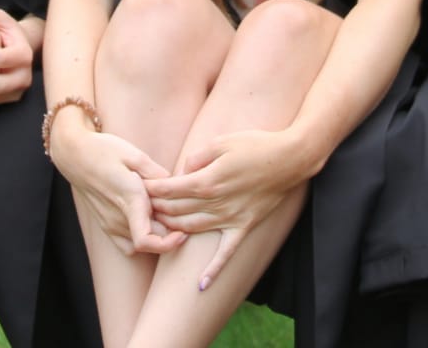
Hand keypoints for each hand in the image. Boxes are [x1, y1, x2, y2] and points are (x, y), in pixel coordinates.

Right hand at [48, 123, 186, 256]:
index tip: (183, 232)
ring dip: (157, 234)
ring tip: (163, 212)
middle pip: (152, 241)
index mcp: (129, 199)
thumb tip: (176, 187)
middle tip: (178, 211)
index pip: (146, 240)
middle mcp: (119, 218)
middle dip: (170, 231)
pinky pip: (128, 246)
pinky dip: (142, 240)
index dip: (169, 243)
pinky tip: (148, 223)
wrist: (74, 156)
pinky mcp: (106, 226)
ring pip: (142, 244)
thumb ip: (158, 174)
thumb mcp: (135, 154)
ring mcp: (110, 225)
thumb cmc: (104, 151)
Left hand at [145, 129, 307, 289]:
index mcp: (208, 180)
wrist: (290, 160)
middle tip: (140, 208)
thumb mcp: (222, 141)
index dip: (151, 189)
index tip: (137, 187)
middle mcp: (216, 203)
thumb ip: (198, 157)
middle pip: (176, 211)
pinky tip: (200, 285)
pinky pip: (226, 253)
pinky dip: (213, 270)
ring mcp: (230, 218)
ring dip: (171, 230)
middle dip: (155, 209)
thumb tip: (182, 170)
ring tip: (156, 229)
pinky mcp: (244, 226)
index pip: (170, 189)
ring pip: (192, 230)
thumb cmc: (255, 145)